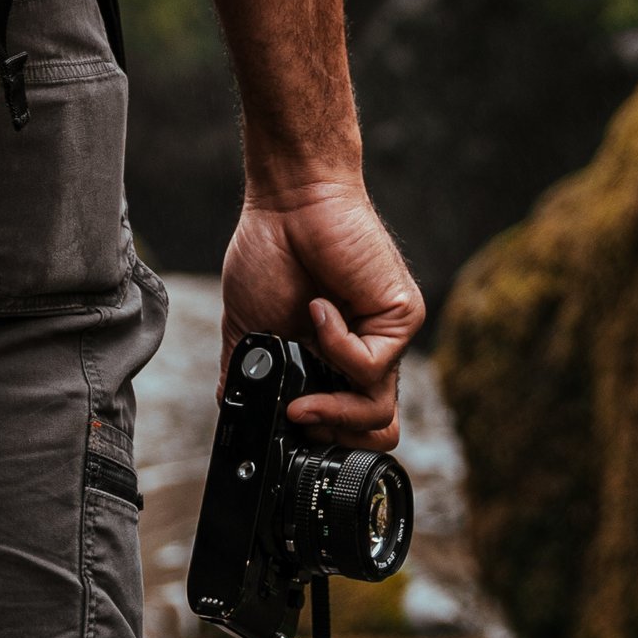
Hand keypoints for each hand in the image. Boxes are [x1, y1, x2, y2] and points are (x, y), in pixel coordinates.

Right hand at [219, 178, 422, 451]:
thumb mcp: (248, 328)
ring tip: (300, 375)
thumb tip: (236, 417)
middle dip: (332, 433)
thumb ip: (248, 374)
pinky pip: (373, 365)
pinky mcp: (401, 317)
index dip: (320, 436)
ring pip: (378, 411)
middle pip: (374, 431)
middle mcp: (363, 355)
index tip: (284, 422)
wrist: (288, 201)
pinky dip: (335, 345)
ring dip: (333, 404)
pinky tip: (316, 311)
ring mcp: (386, 339)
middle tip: (297, 415)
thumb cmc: (269, 251)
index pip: (347, 425)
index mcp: (331, 362)